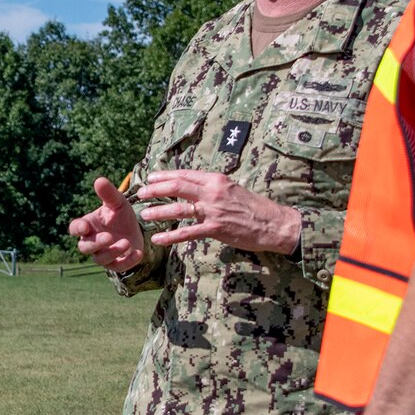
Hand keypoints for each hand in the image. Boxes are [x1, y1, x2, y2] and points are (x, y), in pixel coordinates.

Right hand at [68, 177, 146, 271]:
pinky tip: (138, 253)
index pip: (75, 228)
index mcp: (88, 225)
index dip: (78, 229)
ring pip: (100, 259)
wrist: (136, 229)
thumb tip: (99, 180)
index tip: (85, 226)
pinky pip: (118, 266)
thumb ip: (108, 193)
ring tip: (126, 243)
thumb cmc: (120, 214)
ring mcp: (103, 254)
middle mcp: (92, 242)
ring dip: (111, 252)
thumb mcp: (117, 202)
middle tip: (109, 236)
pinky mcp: (117, 263)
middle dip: (96, 243)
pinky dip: (127, 261)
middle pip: (85, 247)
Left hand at [138, 170, 300, 253]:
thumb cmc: (254, 207)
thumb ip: (212, 187)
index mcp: (216, 180)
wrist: (274, 223)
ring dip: (159, 212)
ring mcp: (213, 211)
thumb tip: (194, 187)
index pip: (184, 174)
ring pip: (178, 209)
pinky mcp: (215, 229)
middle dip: (155, 189)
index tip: (150, 177)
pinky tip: (158, 239)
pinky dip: (170, 237)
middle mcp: (212, 192)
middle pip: (177, 187)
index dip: (165, 175)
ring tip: (144, 214)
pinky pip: (187, 233)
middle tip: (141, 193)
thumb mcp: (232, 189)